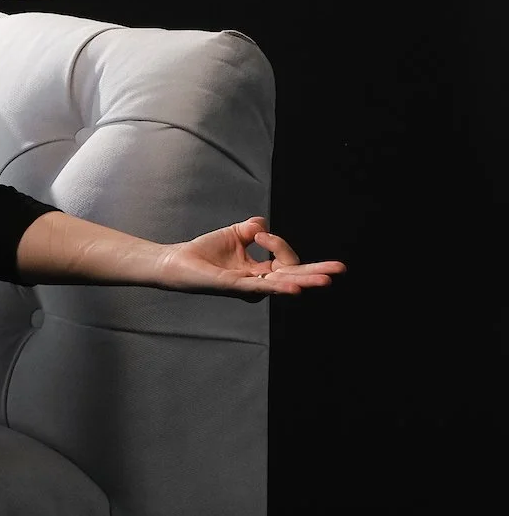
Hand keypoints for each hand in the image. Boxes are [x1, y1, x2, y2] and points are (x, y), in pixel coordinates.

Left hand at [158, 217, 345, 297]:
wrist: (177, 261)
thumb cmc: (204, 252)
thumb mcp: (236, 234)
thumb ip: (254, 229)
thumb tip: (263, 226)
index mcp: (260, 273)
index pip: (286, 261)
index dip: (279, 245)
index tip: (260, 234)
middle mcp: (257, 283)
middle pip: (293, 278)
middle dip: (316, 272)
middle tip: (340, 270)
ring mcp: (246, 288)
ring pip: (281, 285)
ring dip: (303, 282)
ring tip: (324, 281)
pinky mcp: (232, 287)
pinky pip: (258, 289)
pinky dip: (276, 288)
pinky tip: (294, 289)